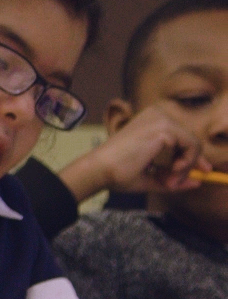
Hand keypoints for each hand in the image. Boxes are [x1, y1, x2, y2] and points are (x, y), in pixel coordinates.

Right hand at [57, 106, 207, 201]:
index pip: (181, 136)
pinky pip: (192, 146)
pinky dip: (186, 163)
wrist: (99, 170)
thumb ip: (172, 177)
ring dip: (186, 166)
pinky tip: (172, 172)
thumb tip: (197, 183)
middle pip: (190, 139)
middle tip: (177, 182)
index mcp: (151, 121)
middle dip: (190, 164)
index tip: (199, 172)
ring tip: (170, 181)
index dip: (192, 155)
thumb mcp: (150, 176)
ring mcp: (162, 119)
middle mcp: (157, 115)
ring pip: (193, 144)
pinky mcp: (165, 128)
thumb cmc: (116, 173)